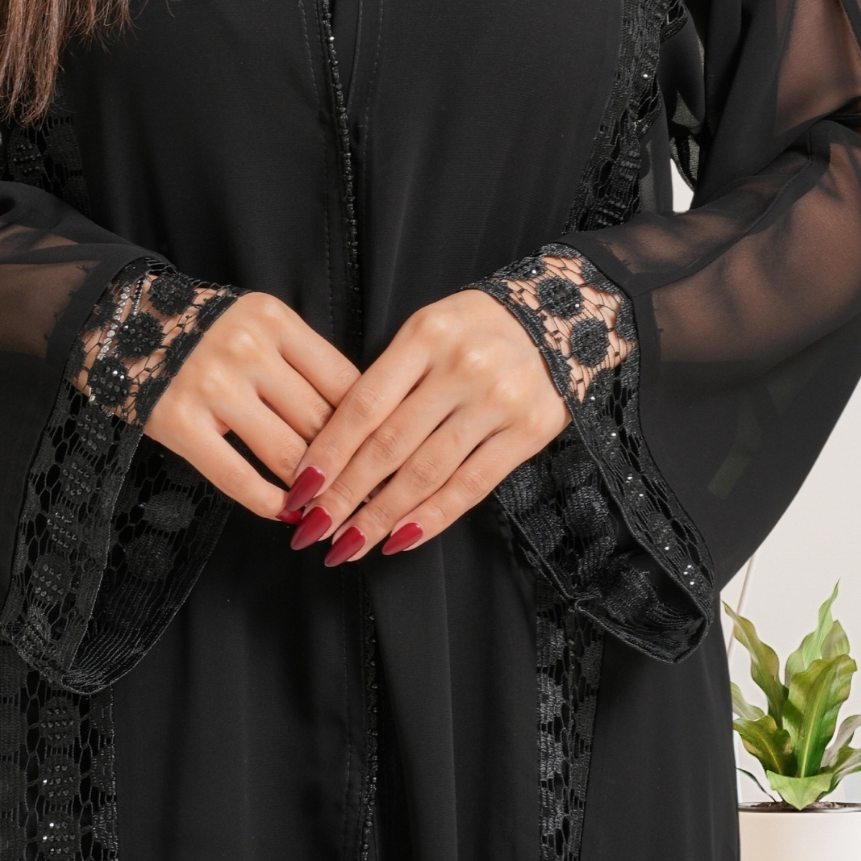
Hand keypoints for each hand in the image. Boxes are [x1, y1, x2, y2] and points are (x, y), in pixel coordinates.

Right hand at [142, 292, 360, 519]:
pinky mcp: (178, 421)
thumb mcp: (258, 324)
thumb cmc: (203, 329)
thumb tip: (356, 421)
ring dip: (314, 491)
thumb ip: (301, 361)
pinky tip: (284, 514)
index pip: (345, 381)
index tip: (388, 458)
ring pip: (286, 453)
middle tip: (371, 499)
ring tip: (331, 511)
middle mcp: (248, 349)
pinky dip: (268, 503)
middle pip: (321, 421)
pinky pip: (236, 476)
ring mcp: (212, 386)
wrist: (120, 322)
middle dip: (351, 468)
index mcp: (275, 320)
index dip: (373, 428)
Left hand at [283, 288, 566, 561]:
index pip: (364, 404)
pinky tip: (401, 539)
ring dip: (381, 516)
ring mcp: (497, 401)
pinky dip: (433, 517)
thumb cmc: (477, 327)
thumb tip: (338, 444)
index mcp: (425, 335)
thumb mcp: (427, 329)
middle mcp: (460, 367)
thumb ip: (390, 376)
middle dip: (345, 494)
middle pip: (389, 444)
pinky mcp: (528, 431)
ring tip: (349, 544)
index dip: (329, 451)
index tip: (300, 488)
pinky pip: (472, 485)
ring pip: (427, 472)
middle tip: (312, 528)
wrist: (561, 316)